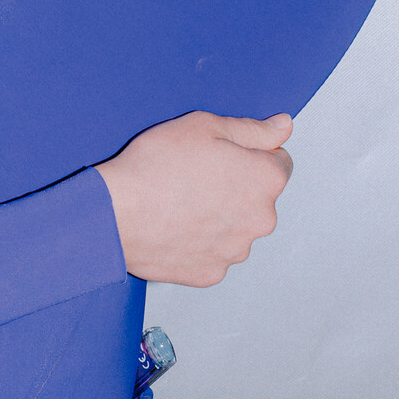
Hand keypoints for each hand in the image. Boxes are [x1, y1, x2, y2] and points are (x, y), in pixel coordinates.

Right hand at [95, 112, 293, 287]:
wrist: (115, 213)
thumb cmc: (155, 167)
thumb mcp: (205, 126)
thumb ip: (253, 129)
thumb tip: (283, 126)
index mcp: (266, 180)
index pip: (279, 163)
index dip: (249, 154)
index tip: (222, 156)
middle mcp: (260, 219)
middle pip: (257, 198)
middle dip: (236, 187)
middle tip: (195, 176)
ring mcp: (235, 250)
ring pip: (235, 227)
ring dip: (218, 217)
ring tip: (180, 202)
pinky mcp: (211, 272)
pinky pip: (212, 252)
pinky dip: (199, 242)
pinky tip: (175, 225)